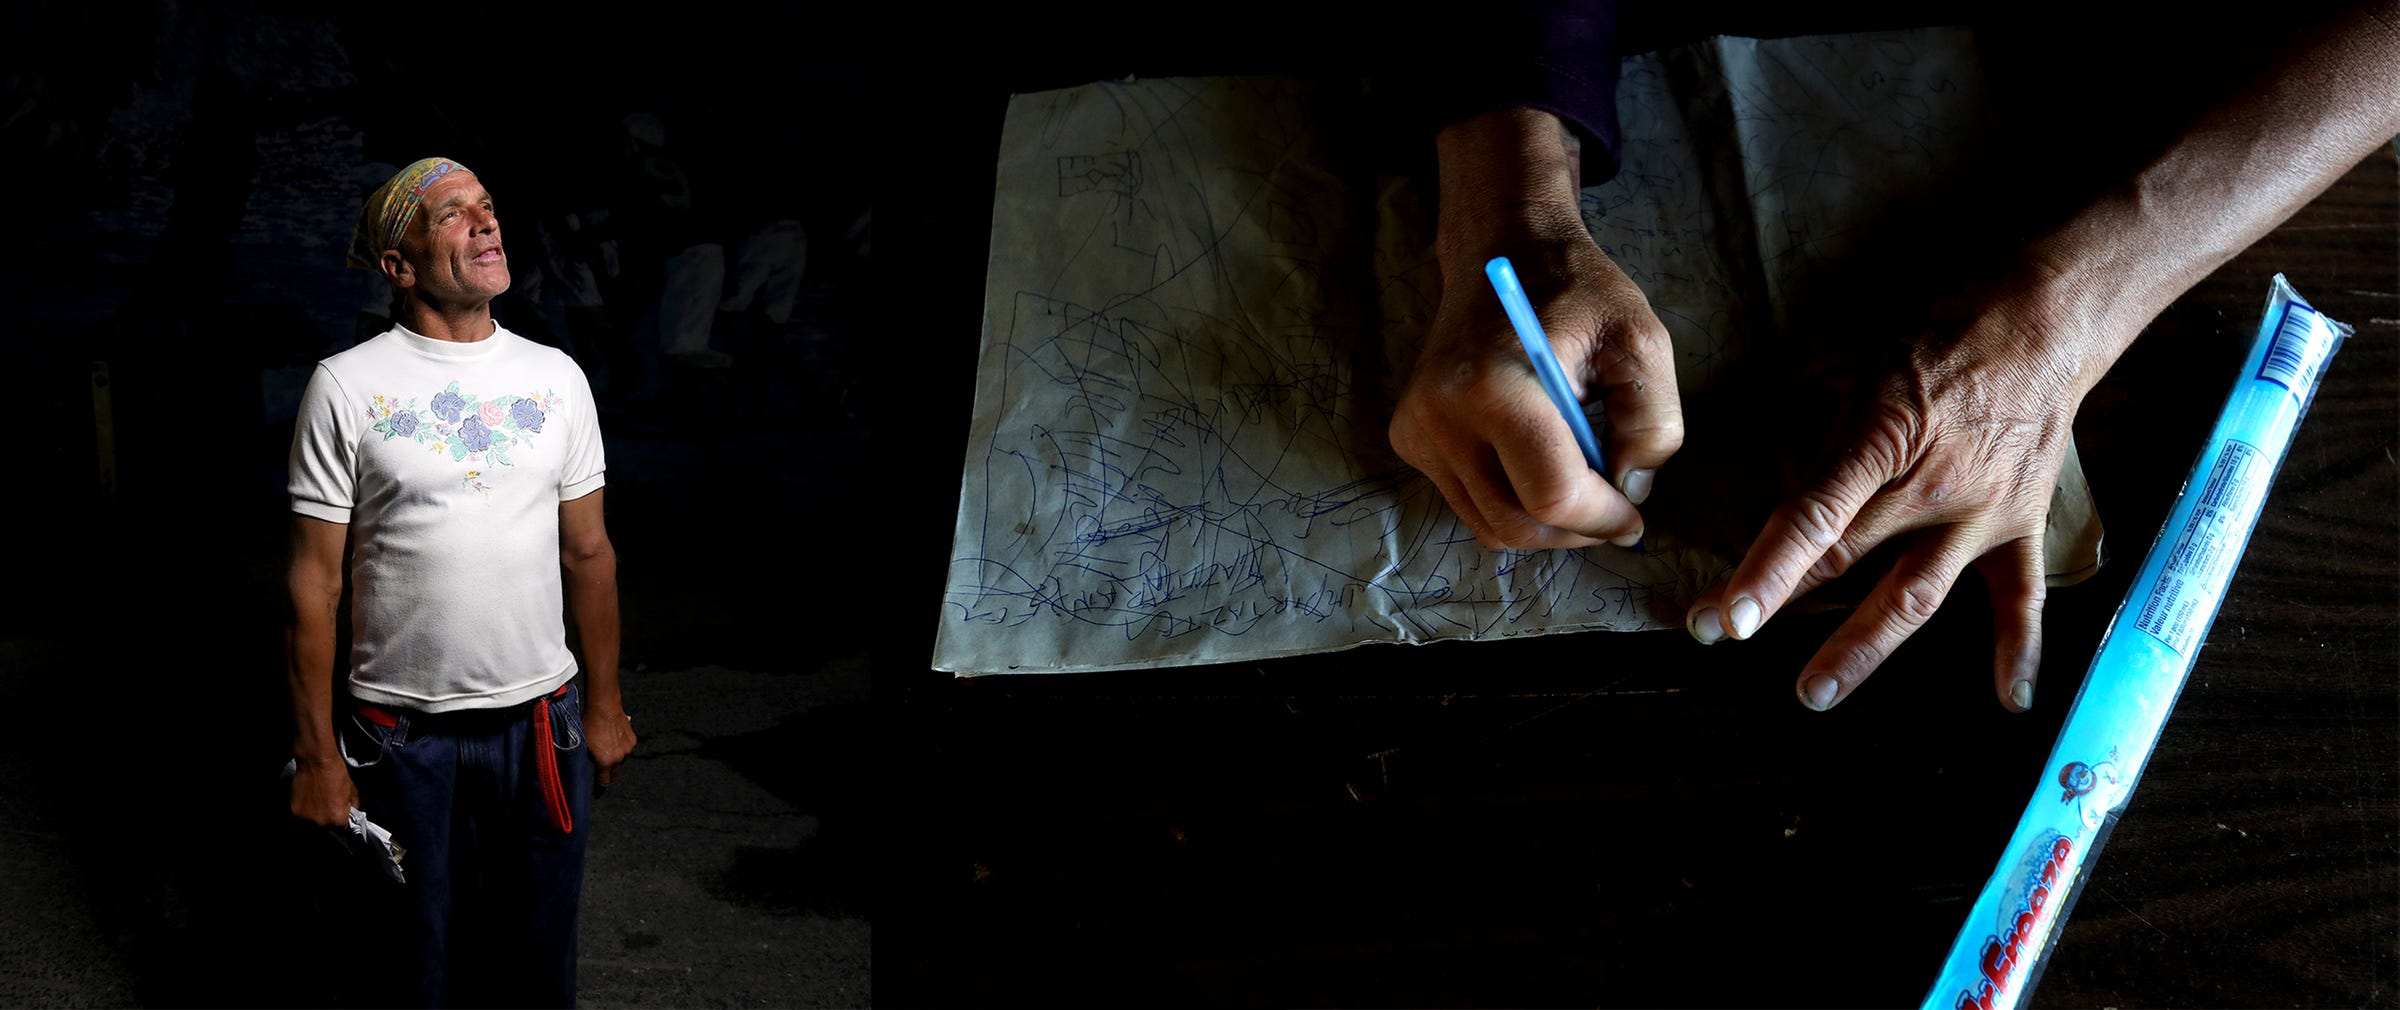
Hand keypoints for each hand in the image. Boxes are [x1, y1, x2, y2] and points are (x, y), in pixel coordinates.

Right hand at [289, 755, 357, 827]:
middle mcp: (321, 823)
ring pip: (311, 824)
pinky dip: (304, 811)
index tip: (339, 818)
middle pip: (326, 828)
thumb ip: (353, 806)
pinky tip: (308, 801)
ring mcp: (306, 819)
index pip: (342, 830)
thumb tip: (352, 812)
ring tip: (317, 804)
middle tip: (327, 808)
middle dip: (328, 820)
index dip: (341, 823)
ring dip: (314, 818)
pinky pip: (301, 817)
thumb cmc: (336, 774)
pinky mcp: (294, 812)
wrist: (316, 762)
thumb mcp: (352, 790)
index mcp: (338, 819)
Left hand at [583, 698, 636, 789]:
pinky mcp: (632, 740)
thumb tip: (588, 765)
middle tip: (603, 770)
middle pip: (615, 773)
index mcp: (605, 762)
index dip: (600, 786)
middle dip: (609, 773)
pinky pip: (626, 748)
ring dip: (615, 757)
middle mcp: (618, 758)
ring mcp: (627, 749)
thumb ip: (588, 759)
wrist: (604, 707)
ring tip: (607, 746)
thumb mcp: (583, 744)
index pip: (604, 782)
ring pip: (621, 759)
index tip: (598, 789)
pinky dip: (621, 747)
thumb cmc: (590, 724)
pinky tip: (614, 738)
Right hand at [1390, 108, 1683, 548]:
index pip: (1550, 494)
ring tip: (1583, 484)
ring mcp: (1417, 429)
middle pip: (1516, 524)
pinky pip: (1470, 503)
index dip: (1601, 519)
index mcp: (1493, 385)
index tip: (1633, 515)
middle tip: (1616, 510)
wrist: (1501, 251)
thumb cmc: (1576, 291)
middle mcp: (1441, 414)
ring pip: (1490, 525)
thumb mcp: (1642, 341)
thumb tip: (1628, 493)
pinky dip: (1513, 503)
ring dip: (1546, 524)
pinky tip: (1540, 463)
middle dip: (1576, 530)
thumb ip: (1653, 424)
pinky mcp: (1410, 438)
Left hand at [1685, 294, 2088, 712]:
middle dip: (1776, 601)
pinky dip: (2020, 649)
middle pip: (1844, 561)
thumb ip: (1801, 419)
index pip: (1812, 518)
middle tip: (1714, 633)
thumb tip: (1773, 480)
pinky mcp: (2023, 526)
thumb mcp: (1846, 352)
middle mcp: (1933, 487)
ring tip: (1812, 694)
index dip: (1766, 572)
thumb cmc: (1931, 329)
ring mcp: (1982, 514)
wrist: (2042, 319)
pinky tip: (2011, 702)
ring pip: (1915, 597)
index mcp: (1882, 438)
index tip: (1725, 617)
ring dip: (1861, 650)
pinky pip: (2022, 597)